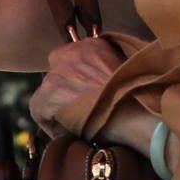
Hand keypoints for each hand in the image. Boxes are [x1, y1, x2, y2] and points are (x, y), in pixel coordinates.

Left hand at [28, 35, 152, 152]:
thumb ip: (107, 70)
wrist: (139, 114)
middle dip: (66, 91)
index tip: (86, 98)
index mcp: (92, 45)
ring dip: (59, 109)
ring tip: (75, 127)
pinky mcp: (48, 93)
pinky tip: (67, 135)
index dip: (78, 81)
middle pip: (58, 74)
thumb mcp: (125, 72)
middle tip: (79, 112)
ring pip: (48, 93)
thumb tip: (95, 88)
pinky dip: (50, 125)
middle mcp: (72, 53)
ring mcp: (58, 73)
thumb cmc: (140, 101)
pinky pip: (39, 111)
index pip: (73, 59)